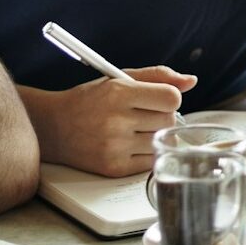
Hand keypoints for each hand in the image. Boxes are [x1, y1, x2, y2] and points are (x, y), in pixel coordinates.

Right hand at [30, 67, 196, 176]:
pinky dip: (146, 153)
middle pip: (169, 120)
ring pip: (161, 140)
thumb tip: (191, 81)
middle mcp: (116, 120)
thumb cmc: (90, 100)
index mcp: (119, 92)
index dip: (170, 97)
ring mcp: (115, 146)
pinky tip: (130, 144)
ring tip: (135, 128)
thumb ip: (157, 76)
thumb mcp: (119, 78)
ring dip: (154, 134)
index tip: (159, 98)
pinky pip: (150, 161)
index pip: (171, 97)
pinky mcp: (113, 168)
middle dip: (162, 115)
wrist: (54, 128)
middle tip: (143, 114)